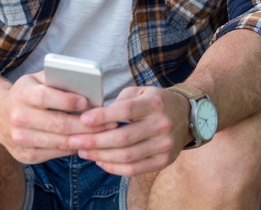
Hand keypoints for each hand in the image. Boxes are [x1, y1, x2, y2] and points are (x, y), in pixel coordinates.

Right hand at [0, 72, 105, 163]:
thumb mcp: (37, 78)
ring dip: (84, 139)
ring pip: (58, 142)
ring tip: (104, 134)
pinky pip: (54, 153)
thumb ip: (58, 78)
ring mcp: (20, 139)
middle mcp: (18, 118)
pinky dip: (72, 148)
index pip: (45, 98)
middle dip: (86, 125)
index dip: (67, 101)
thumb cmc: (27, 92)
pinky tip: (87, 142)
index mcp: (22, 94)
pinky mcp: (25, 155)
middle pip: (57, 124)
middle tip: (109, 123)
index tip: (87, 101)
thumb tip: (87, 85)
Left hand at [69, 86, 191, 176]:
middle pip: (122, 138)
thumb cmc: (156, 101)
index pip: (125, 111)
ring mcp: (164, 145)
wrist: (187, 115)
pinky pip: (134, 169)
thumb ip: (120, 101)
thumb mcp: (141, 91)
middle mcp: (161, 125)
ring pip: (126, 156)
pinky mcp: (163, 161)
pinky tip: (100, 161)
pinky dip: (114, 168)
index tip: (83, 119)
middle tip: (74, 140)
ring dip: (100, 156)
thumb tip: (95, 115)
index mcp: (155, 104)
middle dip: (94, 141)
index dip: (102, 116)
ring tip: (83, 151)